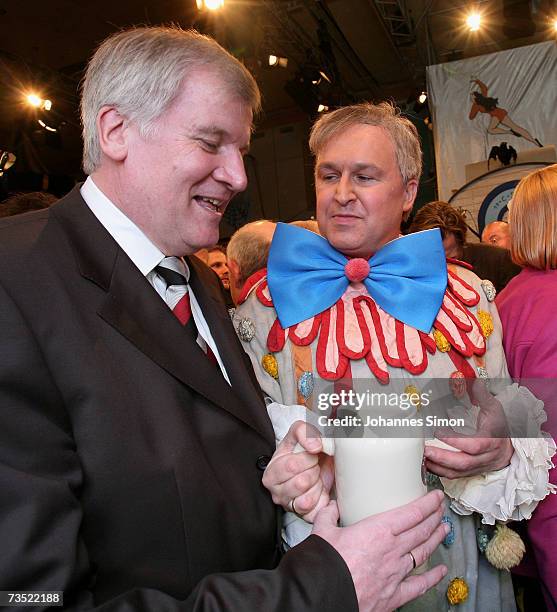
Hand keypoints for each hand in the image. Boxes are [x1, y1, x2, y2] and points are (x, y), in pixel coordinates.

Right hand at [262, 420, 333, 521]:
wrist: (318, 464)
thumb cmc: (304, 451)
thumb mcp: (301, 432)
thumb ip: (304, 431)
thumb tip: (314, 446)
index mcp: (271, 472)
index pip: (291, 466)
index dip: (308, 458)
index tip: (311, 454)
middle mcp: (276, 492)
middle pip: (301, 483)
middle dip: (313, 471)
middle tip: (314, 466)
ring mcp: (289, 506)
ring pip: (307, 500)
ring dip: (318, 485)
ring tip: (315, 477)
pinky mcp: (304, 516)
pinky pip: (315, 513)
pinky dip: (323, 501)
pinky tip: (321, 490)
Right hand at [312, 490, 448, 611]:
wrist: (324, 595)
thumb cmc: (325, 564)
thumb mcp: (322, 531)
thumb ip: (329, 515)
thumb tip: (331, 507)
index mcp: (378, 530)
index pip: (412, 513)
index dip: (428, 503)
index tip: (436, 496)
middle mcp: (392, 550)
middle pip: (422, 531)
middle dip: (434, 518)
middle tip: (441, 509)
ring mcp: (396, 573)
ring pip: (423, 553)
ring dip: (436, 540)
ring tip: (444, 529)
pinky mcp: (394, 594)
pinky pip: (419, 585)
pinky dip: (433, 577)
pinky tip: (441, 572)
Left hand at [425, 380, 512, 478]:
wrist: (509, 448)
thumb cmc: (498, 426)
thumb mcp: (494, 408)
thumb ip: (483, 395)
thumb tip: (475, 380)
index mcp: (491, 441)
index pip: (475, 445)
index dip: (456, 441)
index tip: (438, 432)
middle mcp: (486, 457)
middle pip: (464, 463)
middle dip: (442, 458)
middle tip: (424, 450)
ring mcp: (478, 467)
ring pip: (458, 473)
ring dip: (437, 467)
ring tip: (421, 457)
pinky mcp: (471, 473)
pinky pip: (454, 476)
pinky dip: (439, 472)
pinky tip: (427, 464)